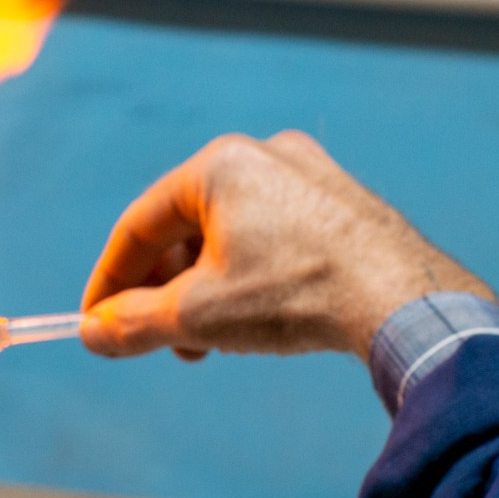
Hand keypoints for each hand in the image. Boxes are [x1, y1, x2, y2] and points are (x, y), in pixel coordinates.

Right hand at [79, 132, 493, 361]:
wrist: (404, 299)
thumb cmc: (296, 294)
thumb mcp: (198, 315)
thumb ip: (135, 323)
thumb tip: (94, 335)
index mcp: (218, 166)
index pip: (140, 225)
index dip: (111, 280)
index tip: (97, 322)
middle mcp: (263, 154)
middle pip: (187, 228)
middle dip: (167, 292)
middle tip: (164, 343)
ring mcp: (310, 174)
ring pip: (234, 235)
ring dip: (210, 290)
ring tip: (213, 342)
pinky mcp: (345, 202)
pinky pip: (277, 235)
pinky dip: (254, 275)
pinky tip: (262, 319)